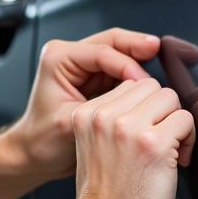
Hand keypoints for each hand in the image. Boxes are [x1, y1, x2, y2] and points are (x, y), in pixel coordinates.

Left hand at [7, 29, 162, 180]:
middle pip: (113, 42)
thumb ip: (101, 107)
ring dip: (141, 59)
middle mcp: (70, 55)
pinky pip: (120, 68)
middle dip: (139, 48)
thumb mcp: (71, 123)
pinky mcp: (94, 78)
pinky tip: (151, 83)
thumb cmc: (44, 142)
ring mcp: (83, 65)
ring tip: (162, 65)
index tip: (147, 85)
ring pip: (120, 52)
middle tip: (162, 53)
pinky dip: (136, 74)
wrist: (35, 156)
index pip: (103, 52)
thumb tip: (133, 98)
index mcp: (59, 58)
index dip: (129, 66)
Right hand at [69, 78, 195, 198]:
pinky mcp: (154, 144)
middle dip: (163, 113)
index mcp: (86, 114)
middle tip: (163, 144)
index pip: (131, 86)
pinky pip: (186, 119)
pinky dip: (189, 141)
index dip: (147, 110)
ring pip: (170, 98)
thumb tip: (148, 101)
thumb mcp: (95, 148)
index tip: (145, 138)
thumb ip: (112, 121)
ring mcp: (128, 128)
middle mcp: (104, 116)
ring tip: (171, 153)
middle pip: (152, 87)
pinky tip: (178, 164)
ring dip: (177, 124)